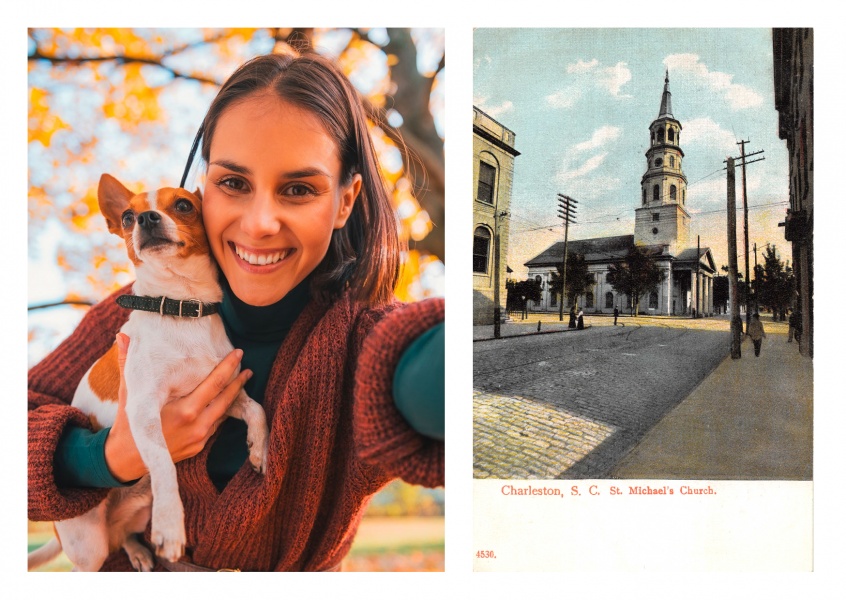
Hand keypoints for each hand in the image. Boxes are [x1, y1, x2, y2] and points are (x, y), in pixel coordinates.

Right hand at [104, 333, 251, 482]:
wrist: (126, 460)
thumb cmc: (128, 424)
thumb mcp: (128, 393)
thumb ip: (129, 364)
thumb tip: (122, 336)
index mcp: (184, 411)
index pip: (214, 384)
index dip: (228, 367)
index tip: (238, 353)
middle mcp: (197, 425)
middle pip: (226, 399)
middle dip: (238, 381)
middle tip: (246, 366)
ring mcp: (200, 438)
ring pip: (223, 413)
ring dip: (233, 396)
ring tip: (241, 380)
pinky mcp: (199, 447)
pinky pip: (216, 425)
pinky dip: (222, 411)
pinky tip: (225, 401)